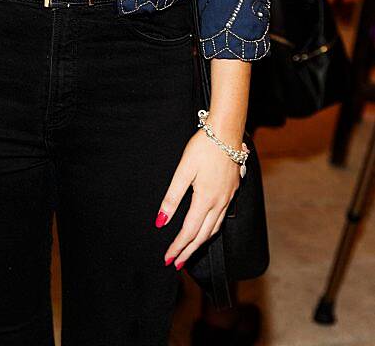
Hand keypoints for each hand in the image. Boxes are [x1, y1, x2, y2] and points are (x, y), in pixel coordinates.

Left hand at [155, 129, 240, 268]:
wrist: (227, 131)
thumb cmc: (203, 147)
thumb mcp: (183, 170)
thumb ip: (172, 197)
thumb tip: (161, 221)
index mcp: (206, 199)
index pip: (189, 231)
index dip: (178, 247)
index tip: (168, 258)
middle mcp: (220, 202)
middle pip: (203, 235)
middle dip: (189, 251)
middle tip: (177, 263)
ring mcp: (228, 197)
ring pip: (215, 228)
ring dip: (201, 242)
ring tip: (190, 251)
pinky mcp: (233, 190)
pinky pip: (222, 218)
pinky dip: (212, 229)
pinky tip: (207, 229)